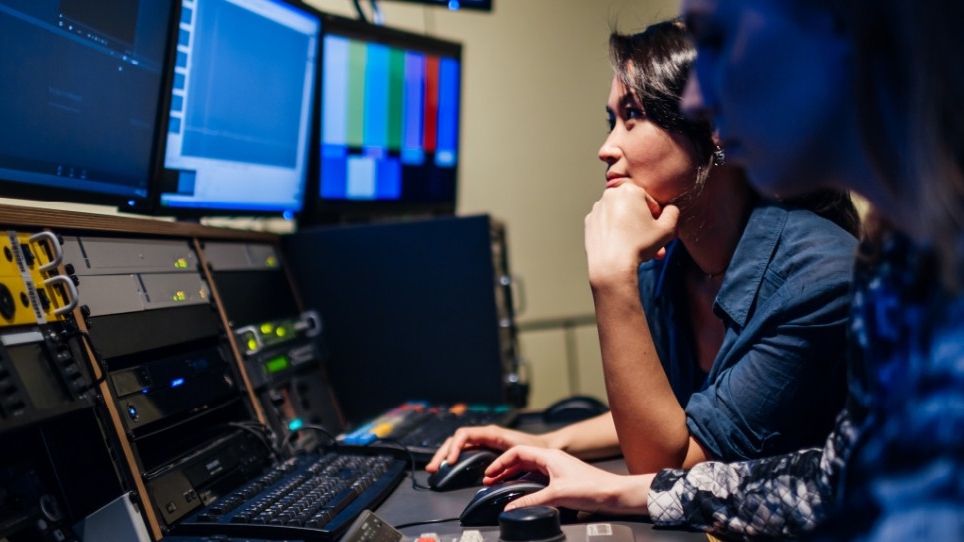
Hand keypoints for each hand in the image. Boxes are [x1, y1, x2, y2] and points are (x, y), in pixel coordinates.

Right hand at [425, 426, 551, 472]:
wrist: (548, 448)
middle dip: (442, 452)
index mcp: (492, 433)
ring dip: (445, 456)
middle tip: (432, 468)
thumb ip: (506, 462)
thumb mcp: (520, 453)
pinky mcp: (485, 449)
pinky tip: (448, 469)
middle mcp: (485, 435)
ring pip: (458, 445)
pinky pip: (465, 452)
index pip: (464, 434)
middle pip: (456, 439)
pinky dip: (454, 459)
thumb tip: (488, 476)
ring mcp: (484, 441)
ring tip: (435, 469)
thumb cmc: (537, 449)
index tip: (450, 462)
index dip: (454, 447)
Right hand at [483, 445, 653, 515]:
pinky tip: (522, 491)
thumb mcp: (557, 495)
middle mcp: (552, 459)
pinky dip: (525, 482)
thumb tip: (511, 508)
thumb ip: (531, 501)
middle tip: (490, 480)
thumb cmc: (592, 488)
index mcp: (549, 455)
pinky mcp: (562, 479)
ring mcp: (557, 469)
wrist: (614, 494)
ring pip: (529, 468)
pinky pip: (537, 477)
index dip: (501, 462)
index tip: (489, 473)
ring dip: (514, 475)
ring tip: (501, 484)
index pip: (517, 452)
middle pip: (521, 459)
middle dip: (504, 469)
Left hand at [585, 183, 678, 286]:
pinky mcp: (589, 222)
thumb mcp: (667, 229)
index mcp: (629, 190)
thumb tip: (670, 209)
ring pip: (620, 217)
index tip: (656, 231)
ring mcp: (597, 208)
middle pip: (634, 209)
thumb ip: (673, 213)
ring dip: (630, 229)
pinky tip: (621, 246)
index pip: (650, 202)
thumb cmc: (639, 245)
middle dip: (643, 226)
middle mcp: (610, 195)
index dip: (657, 218)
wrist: (611, 265)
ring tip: (638, 248)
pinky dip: (614, 232)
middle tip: (650, 242)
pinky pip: (607, 224)